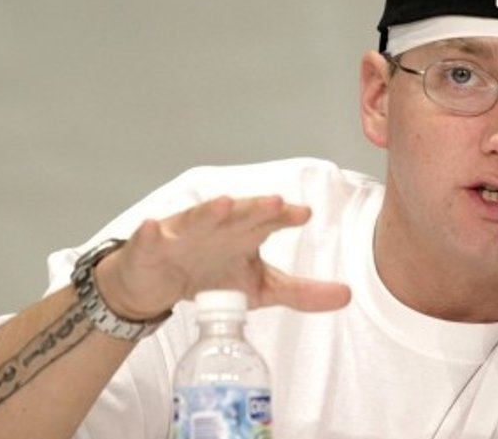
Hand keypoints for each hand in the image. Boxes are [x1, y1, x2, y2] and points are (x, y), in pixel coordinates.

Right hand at [94, 195, 351, 319]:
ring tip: (222, 203)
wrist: (158, 285)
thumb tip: (347, 295)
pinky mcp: (151, 247)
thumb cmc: (211, 275)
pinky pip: (149, 239)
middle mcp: (217, 227)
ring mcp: (183, 234)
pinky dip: (150, 233)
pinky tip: (152, 227)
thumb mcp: (260, 288)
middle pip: (237, 214)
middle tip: (275, 203)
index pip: (268, 220)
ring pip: (197, 220)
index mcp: (244, 233)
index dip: (284, 216)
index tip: (303, 213)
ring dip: (209, 212)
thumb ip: (301, 292)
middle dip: (254, 207)